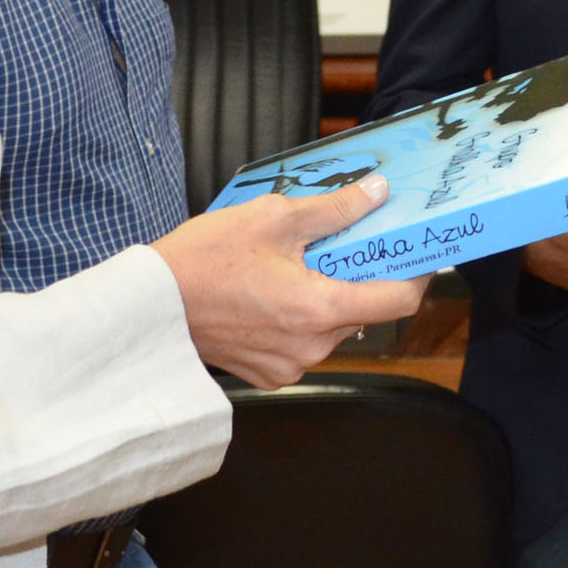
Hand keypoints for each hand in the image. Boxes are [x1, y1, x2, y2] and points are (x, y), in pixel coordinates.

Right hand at [148, 175, 428, 387]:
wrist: (149, 306)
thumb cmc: (204, 259)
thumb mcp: (273, 217)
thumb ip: (335, 209)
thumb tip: (377, 193)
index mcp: (319, 309)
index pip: (397, 301)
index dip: (416, 274)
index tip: (418, 254)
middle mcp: (312, 347)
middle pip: (364, 313)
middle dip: (360, 279)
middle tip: (343, 246)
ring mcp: (290, 366)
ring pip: (334, 329)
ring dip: (328, 299)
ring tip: (296, 267)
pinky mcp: (269, 374)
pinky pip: (304, 345)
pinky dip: (301, 320)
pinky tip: (273, 294)